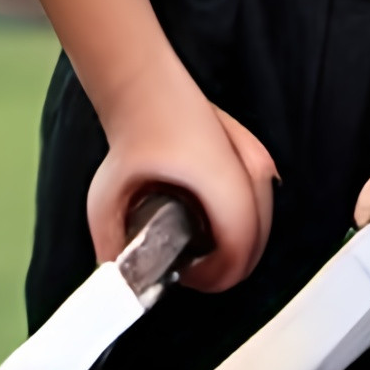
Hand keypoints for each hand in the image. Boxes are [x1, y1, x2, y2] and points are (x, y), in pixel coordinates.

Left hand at [92, 99, 279, 294]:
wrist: (148, 90)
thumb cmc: (135, 135)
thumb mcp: (107, 194)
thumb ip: (109, 239)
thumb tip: (115, 279)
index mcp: (222, 183)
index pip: (241, 250)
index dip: (216, 277)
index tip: (187, 276)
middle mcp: (252, 172)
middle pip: (258, 244)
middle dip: (227, 266)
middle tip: (191, 269)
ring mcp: (261, 162)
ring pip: (263, 227)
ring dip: (236, 247)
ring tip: (199, 248)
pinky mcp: (260, 159)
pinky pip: (261, 207)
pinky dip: (242, 225)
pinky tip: (211, 224)